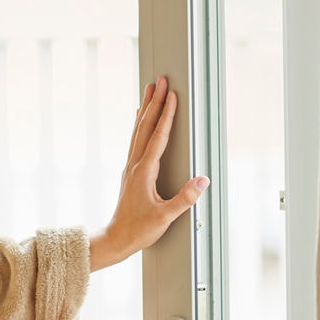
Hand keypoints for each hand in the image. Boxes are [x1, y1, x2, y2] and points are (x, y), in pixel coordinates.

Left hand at [93, 77, 208, 268]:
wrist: (116, 238)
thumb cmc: (139, 229)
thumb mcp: (165, 216)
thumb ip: (184, 198)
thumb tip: (203, 181)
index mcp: (144, 171)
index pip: (158, 137)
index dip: (166, 115)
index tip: (172, 96)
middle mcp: (135, 164)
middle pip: (145, 126)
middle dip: (154, 102)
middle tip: (160, 80)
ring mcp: (131, 167)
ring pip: (138, 130)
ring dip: (145, 108)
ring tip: (150, 90)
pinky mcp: (130, 172)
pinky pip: (135, 140)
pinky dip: (139, 125)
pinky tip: (140, 119)